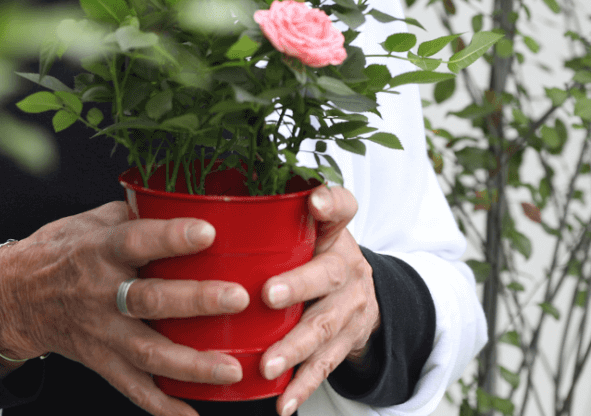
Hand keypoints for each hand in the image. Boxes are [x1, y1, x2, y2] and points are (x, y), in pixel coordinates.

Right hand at [0, 201, 249, 415]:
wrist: (17, 295)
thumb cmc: (62, 250)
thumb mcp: (91, 221)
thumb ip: (135, 214)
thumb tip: (183, 203)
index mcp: (99, 249)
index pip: (137, 240)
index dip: (172, 236)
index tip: (208, 231)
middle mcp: (100, 292)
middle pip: (149, 299)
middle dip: (195, 301)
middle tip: (237, 298)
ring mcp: (101, 332)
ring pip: (148, 352)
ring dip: (192, 364)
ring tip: (232, 368)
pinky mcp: (101, 362)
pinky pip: (134, 389)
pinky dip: (164, 406)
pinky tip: (193, 415)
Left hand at [259, 186, 379, 415]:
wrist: (358, 292)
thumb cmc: (315, 251)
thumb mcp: (309, 225)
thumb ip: (281, 210)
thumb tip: (233, 196)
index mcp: (336, 231)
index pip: (343, 206)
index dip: (331, 203)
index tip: (315, 202)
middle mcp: (349, 268)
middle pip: (327, 276)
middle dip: (299, 286)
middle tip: (269, 295)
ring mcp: (352, 308)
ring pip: (324, 328)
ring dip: (295, 348)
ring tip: (267, 364)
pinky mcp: (347, 342)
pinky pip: (325, 366)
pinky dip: (303, 386)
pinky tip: (283, 402)